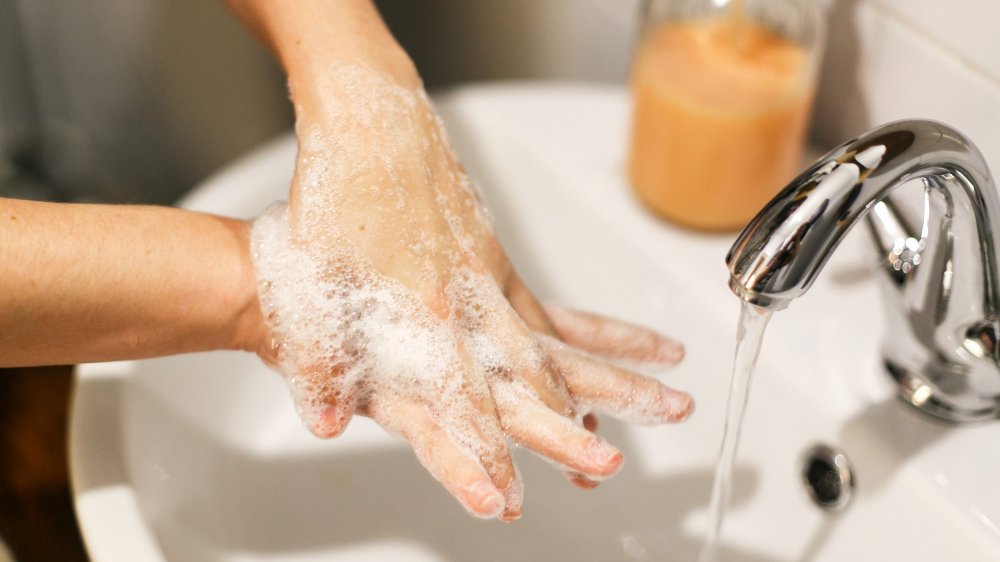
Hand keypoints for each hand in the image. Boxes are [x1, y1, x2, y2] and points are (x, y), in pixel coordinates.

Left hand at [249, 64, 691, 520]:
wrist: (370, 122)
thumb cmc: (336, 196)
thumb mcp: (312, 284)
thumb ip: (320, 360)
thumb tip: (325, 420)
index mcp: (430, 308)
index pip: (464, 402)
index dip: (484, 457)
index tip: (504, 501)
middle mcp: (476, 297)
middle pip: (536, 375)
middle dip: (574, 428)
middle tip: (611, 465)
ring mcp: (493, 277)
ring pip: (562, 342)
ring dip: (614, 375)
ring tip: (671, 387)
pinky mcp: (497, 260)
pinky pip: (558, 312)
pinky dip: (599, 334)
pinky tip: (630, 345)